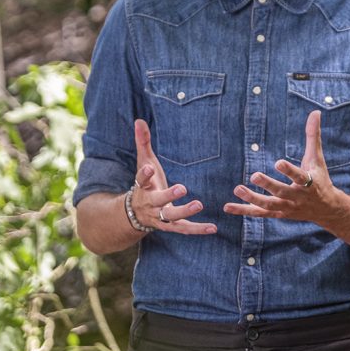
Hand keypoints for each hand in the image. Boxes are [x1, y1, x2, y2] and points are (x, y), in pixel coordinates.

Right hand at [132, 119, 215, 234]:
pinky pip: (184, 229)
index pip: (141, 180)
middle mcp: (151, 203)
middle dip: (169, 195)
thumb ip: (143, 143)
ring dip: (184, 212)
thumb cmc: (146, 183)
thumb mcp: (144, 162)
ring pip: (171, 217)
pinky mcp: (171, 225)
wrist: (136, 213)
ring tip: (198, 204)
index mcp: (144, 187)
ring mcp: (160, 217)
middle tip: (182, 188)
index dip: (144, 174)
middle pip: (158, 201)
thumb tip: (139, 120)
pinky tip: (213, 228)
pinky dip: (198, 229)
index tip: (149, 168)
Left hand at [224, 110, 332, 221]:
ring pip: (269, 205)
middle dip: (268, 185)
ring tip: (238, 189)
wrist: (327, 210)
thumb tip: (315, 112)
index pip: (299, 176)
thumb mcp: (317, 158)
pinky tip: (228, 206)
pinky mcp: (277, 214)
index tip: (278, 162)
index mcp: (309, 183)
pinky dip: (243, 210)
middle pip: (282, 192)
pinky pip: (259, 213)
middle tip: (254, 176)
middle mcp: (297, 197)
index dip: (289, 170)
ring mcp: (287, 207)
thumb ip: (313, 136)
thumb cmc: (320, 179)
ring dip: (252, 198)